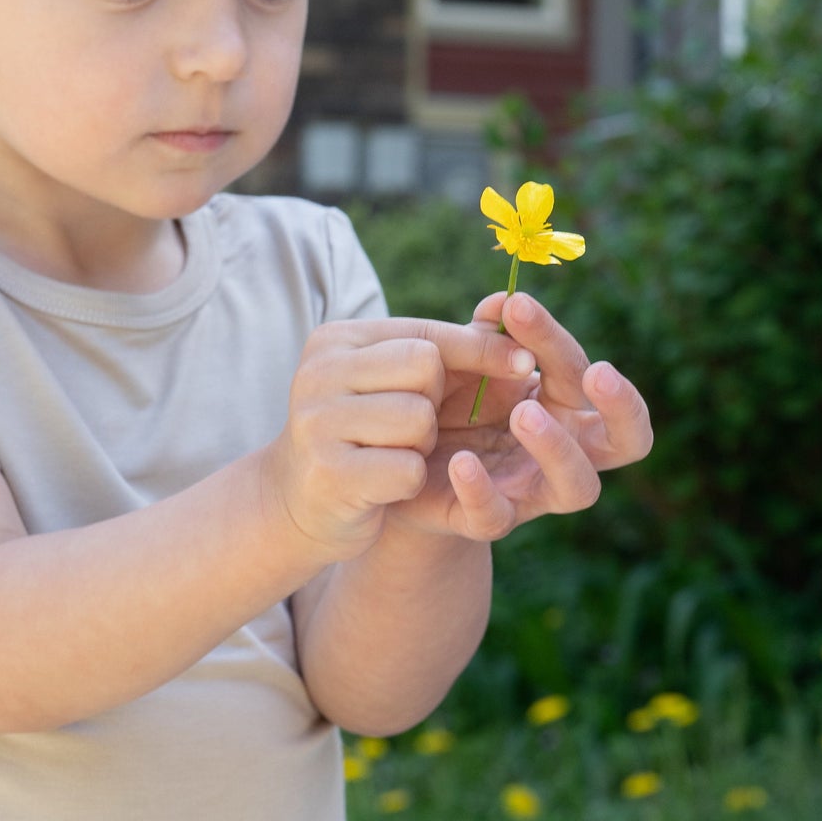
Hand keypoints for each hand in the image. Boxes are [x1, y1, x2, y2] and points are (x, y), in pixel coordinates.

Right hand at [262, 315, 539, 558]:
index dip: (480, 348)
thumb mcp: (389, 384)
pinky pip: (408, 469)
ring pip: (419, 420)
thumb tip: (507, 316)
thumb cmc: (359, 435)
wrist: (296, 503)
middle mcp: (319, 373)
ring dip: (421, 446)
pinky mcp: (330, 474)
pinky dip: (409, 482)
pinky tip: (381, 486)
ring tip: (389, 454)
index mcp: (336, 340)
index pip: (425, 333)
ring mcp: (319, 423)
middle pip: (426, 368)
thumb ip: (443, 352)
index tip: (525, 362)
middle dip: (434, 403)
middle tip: (407, 428)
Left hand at [379, 288, 653, 542]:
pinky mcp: (486, 520)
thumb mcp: (463, 364)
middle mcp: (565, 452)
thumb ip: (482, 336)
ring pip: (579, 486)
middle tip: (596, 372)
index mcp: (563, 407)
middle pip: (627, 440)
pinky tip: (461, 461)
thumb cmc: (449, 406)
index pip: (579, 371)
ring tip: (523, 414)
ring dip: (558, 447)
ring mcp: (532, 492)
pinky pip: (497, 516)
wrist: (399, 461)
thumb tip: (499, 301)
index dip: (553, 338)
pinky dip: (481, 489)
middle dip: (621, 406)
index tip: (517, 306)